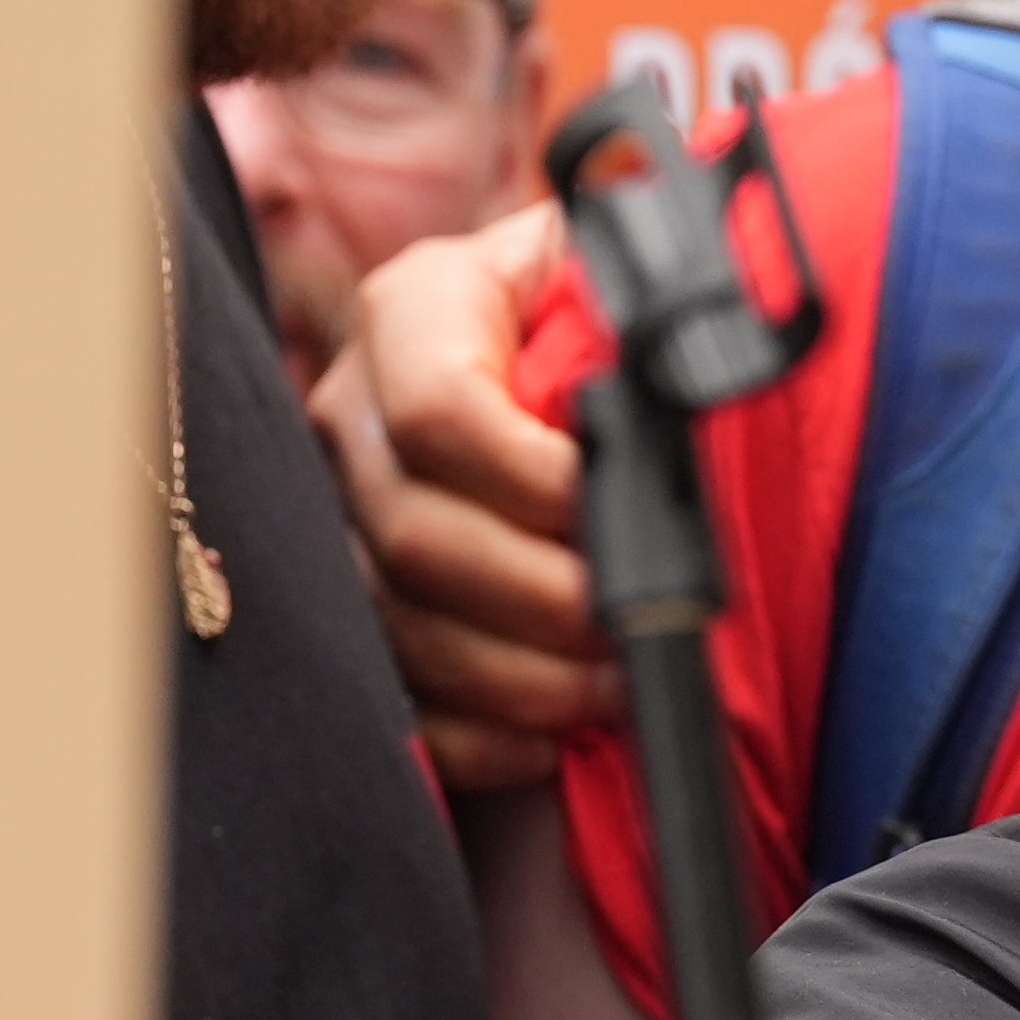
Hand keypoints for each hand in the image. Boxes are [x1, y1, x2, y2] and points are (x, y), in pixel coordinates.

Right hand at [333, 200, 612, 789]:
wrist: (566, 359)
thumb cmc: (608, 323)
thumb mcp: (615, 279)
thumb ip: (632, 301)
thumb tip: (683, 356)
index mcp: (414, 310)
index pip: (438, 409)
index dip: (532, 479)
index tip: (611, 509)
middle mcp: (351, 410)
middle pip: (415, 534)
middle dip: (545, 599)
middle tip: (634, 626)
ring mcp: (336, 512)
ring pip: (402, 623)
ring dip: (522, 676)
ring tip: (613, 687)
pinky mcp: (347, 604)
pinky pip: (395, 695)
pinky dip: (477, 737)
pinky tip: (549, 740)